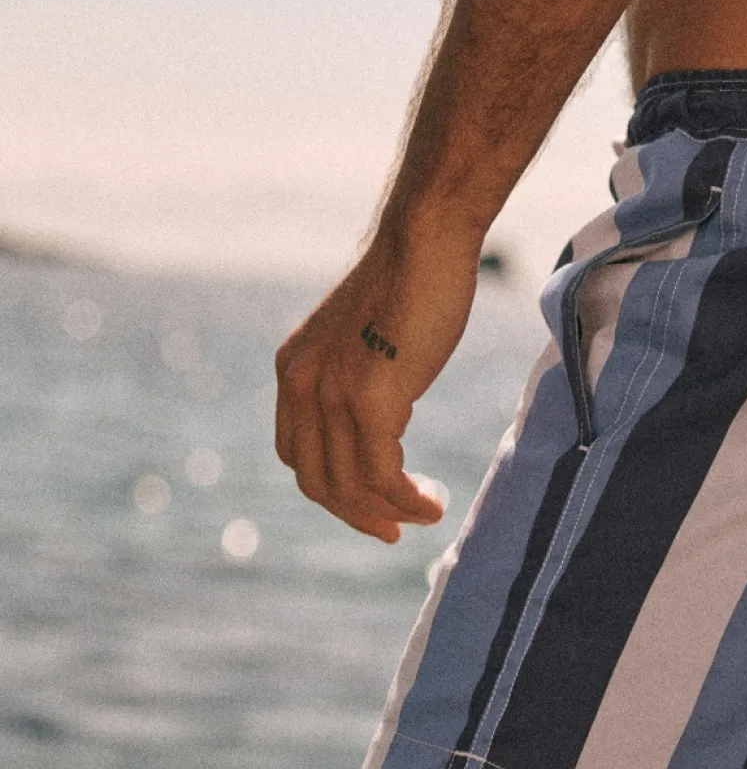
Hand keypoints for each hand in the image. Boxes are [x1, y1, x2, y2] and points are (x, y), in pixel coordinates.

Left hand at [274, 226, 480, 540]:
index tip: (372, 502)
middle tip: (395, 530)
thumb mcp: (364, 335)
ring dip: (389, 512)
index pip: (298, 453)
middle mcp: (299, 385)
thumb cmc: (409, 275)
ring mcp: (331, 394)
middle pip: (316, 480)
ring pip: (348, 486)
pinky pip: (382, 475)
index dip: (332, 488)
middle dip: (356, 513)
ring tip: (426, 513)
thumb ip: (359, 374)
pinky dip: (406, 500)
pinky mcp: (369, 399)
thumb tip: (384, 411)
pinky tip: (432, 502)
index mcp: (292, 370)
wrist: (423, 238)